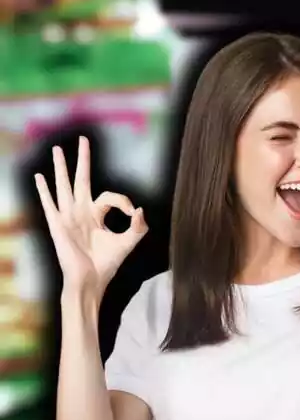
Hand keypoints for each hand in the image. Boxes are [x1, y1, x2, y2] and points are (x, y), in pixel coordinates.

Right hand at [34, 137, 147, 298]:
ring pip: (64, 186)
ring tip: (57, 149)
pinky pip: (50, 204)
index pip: (110, 196)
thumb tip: (140, 209)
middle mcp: (81, 212)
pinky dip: (44, 190)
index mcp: (97, 214)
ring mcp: (68, 216)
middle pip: (81, 179)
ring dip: (61, 167)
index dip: (124, 201)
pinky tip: (39, 177)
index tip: (132, 212)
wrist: (92, 280)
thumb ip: (138, 226)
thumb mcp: (128, 242)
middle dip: (82, 159)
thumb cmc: (107, 263)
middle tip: (83, 139)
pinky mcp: (59, 225)